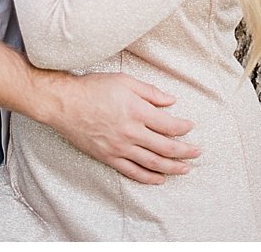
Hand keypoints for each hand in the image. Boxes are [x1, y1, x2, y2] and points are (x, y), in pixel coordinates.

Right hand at [39, 71, 200, 184]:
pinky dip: (147, 177)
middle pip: (166, 147)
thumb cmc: (93, 88)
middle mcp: (131, 132)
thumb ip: (151, 92)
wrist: (63, 103)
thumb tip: (172, 101)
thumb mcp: (125, 81)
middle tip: (198, 152)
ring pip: (152, 163)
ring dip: (172, 168)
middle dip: (185, 152)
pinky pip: (131, 171)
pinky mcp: (107, 157)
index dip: (184, 128)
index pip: (170, 125)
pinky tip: (159, 179)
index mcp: (138, 111)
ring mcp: (119, 147)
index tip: (191, 127)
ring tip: (186, 169)